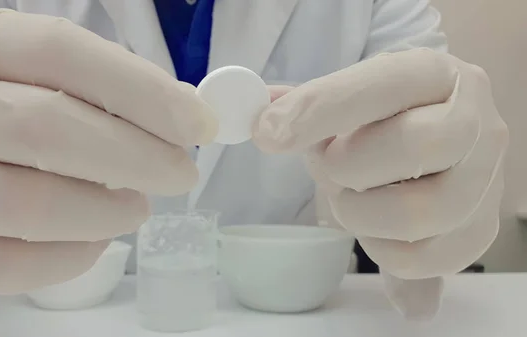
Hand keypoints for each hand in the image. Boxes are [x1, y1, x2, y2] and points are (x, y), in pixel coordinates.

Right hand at [0, 10, 216, 293]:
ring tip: (135, 208)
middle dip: (139, 158)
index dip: (143, 91)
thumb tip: (177, 114)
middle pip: (51, 131)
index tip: (199, 123)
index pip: (65, 54)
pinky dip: (66, 258)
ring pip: (30, 206)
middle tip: (180, 174)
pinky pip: (3, 265)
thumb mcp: (17, 65)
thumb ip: (87, 81)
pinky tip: (92, 239)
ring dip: (105, 214)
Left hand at [254, 48, 507, 318]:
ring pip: (418, 213)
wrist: (435, 143)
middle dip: (348, 165)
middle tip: (327, 165)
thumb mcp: (347, 97)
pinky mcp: (480, 233)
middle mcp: (476, 123)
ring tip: (352, 197)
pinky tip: (374, 228)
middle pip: (415, 146)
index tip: (268, 132)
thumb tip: (257, 115)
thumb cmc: (382, 119)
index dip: (321, 108)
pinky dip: (379, 249)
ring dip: (360, 212)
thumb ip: (302, 104)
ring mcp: (485, 182)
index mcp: (435, 74)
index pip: (382, 84)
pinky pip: (419, 259)